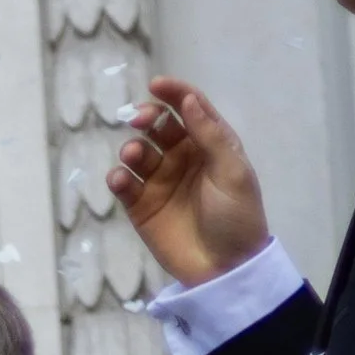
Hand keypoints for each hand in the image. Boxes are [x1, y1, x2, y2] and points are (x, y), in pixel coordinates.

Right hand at [107, 78, 270, 288]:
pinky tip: (120, 180)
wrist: (225, 269)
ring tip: (133, 156)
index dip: (175, 93)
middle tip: (140, 121)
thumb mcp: (233, 171)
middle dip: (148, 118)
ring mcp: (160, 182)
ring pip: (139, 153)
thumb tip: (190, 100)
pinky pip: (124, 185)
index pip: (190, 109)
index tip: (157, 86)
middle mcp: (183, 158)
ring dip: (132, 148)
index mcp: (210, 144)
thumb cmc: (236, 217)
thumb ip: (210, 135)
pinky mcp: (141, 208)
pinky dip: (118, 178)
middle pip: (159, 126)